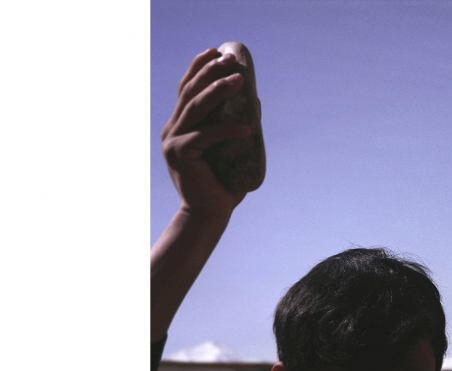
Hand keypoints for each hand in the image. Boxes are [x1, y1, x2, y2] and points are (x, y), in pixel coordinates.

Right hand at [161, 48, 251, 218]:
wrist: (209, 214)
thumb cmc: (223, 182)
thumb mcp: (232, 148)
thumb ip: (237, 125)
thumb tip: (254, 100)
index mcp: (180, 125)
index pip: (186, 88)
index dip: (198, 67)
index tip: (215, 51)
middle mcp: (172, 129)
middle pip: (189, 92)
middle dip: (210, 72)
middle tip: (230, 59)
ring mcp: (172, 142)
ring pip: (195, 108)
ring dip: (217, 91)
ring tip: (239, 80)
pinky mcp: (179, 155)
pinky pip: (205, 137)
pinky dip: (226, 131)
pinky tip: (246, 129)